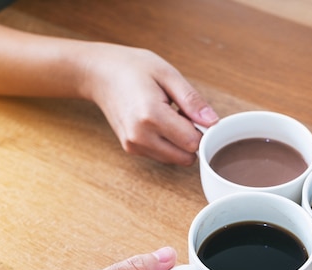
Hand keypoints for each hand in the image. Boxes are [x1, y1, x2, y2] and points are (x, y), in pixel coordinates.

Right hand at [81, 44, 218, 164]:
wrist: (100, 74)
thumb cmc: (132, 68)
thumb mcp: (167, 74)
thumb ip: (192, 100)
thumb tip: (212, 121)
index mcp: (150, 116)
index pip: (193, 142)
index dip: (202, 130)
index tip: (195, 113)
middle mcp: (140, 136)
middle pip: (185, 157)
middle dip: (191, 139)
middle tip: (182, 114)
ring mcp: (134, 145)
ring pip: (175, 160)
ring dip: (180, 143)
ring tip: (168, 116)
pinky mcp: (131, 149)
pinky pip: (163, 156)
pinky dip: (168, 144)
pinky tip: (159, 123)